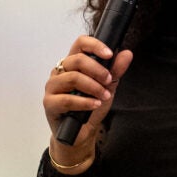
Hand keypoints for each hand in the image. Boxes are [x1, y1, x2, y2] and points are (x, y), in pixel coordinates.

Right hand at [44, 37, 132, 165]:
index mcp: (73, 63)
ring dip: (93, 87)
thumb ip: (116, 70)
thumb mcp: (108, 86)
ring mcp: (52, 86)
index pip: (80, 43)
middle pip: (76, 59)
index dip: (95, 45)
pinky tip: (95, 105)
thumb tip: (127, 53)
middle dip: (98, 70)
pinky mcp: (49, 103)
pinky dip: (84, 102)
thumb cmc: (91, 105)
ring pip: (72, 78)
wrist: (81, 132)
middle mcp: (60, 71)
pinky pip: (66, 99)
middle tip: (109, 80)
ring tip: (104, 96)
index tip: (110, 54)